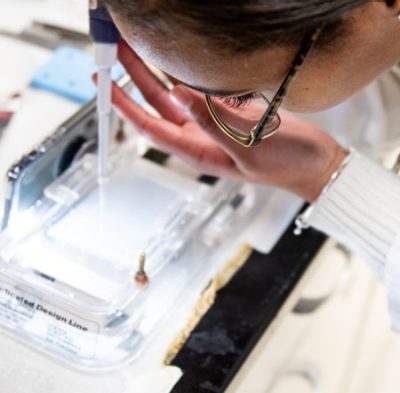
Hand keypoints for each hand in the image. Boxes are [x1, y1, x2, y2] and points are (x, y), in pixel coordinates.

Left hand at [112, 41, 347, 201]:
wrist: (314, 162)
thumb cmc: (285, 164)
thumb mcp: (247, 145)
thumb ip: (213, 121)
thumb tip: (180, 95)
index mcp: (198, 152)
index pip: (150, 127)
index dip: (124, 105)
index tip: (103, 84)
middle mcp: (199, 137)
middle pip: (158, 106)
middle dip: (135, 78)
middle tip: (118, 50)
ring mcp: (213, 124)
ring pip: (176, 95)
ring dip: (158, 72)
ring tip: (140, 46)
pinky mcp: (229, 112)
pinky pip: (200, 90)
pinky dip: (187, 73)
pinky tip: (179, 57)